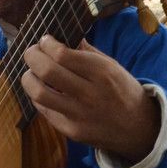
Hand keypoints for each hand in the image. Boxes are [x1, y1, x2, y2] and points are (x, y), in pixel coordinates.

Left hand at [21, 36, 159, 162]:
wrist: (138, 128)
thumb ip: (86, 51)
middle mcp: (90, 94)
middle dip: (32, 56)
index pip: (62, 54)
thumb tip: (61, 36)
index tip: (45, 40)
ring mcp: (80, 115)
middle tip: (32, 53)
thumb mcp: (112, 65)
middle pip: (47, 71)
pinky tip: (42, 89)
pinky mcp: (72, 131)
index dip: (47, 44)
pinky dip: (38, 97)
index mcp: (102, 72)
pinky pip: (45, 111)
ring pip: (39, 94)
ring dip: (29, 78)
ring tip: (31, 72)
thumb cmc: (122, 90)